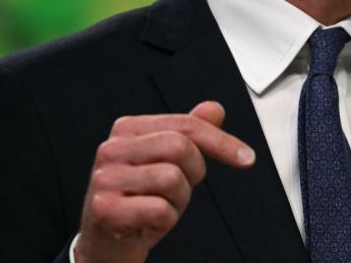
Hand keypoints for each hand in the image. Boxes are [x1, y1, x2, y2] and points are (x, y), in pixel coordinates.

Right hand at [73, 101, 255, 262]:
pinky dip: (165, 220)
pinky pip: (160, 209)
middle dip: (194, 173)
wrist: (106, 241)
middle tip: (178, 189)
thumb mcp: (166, 162)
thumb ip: (189, 134)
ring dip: (178, 200)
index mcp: (128, 129)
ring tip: (159, 204)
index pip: (185, 125)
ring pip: (172, 178)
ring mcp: (106, 179)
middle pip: (180, 147)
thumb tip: (213, 110)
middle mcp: (112, 149)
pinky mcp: (104, 209)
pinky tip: (148, 221)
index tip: (245, 157)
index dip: (221, 142)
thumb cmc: (138, 199)